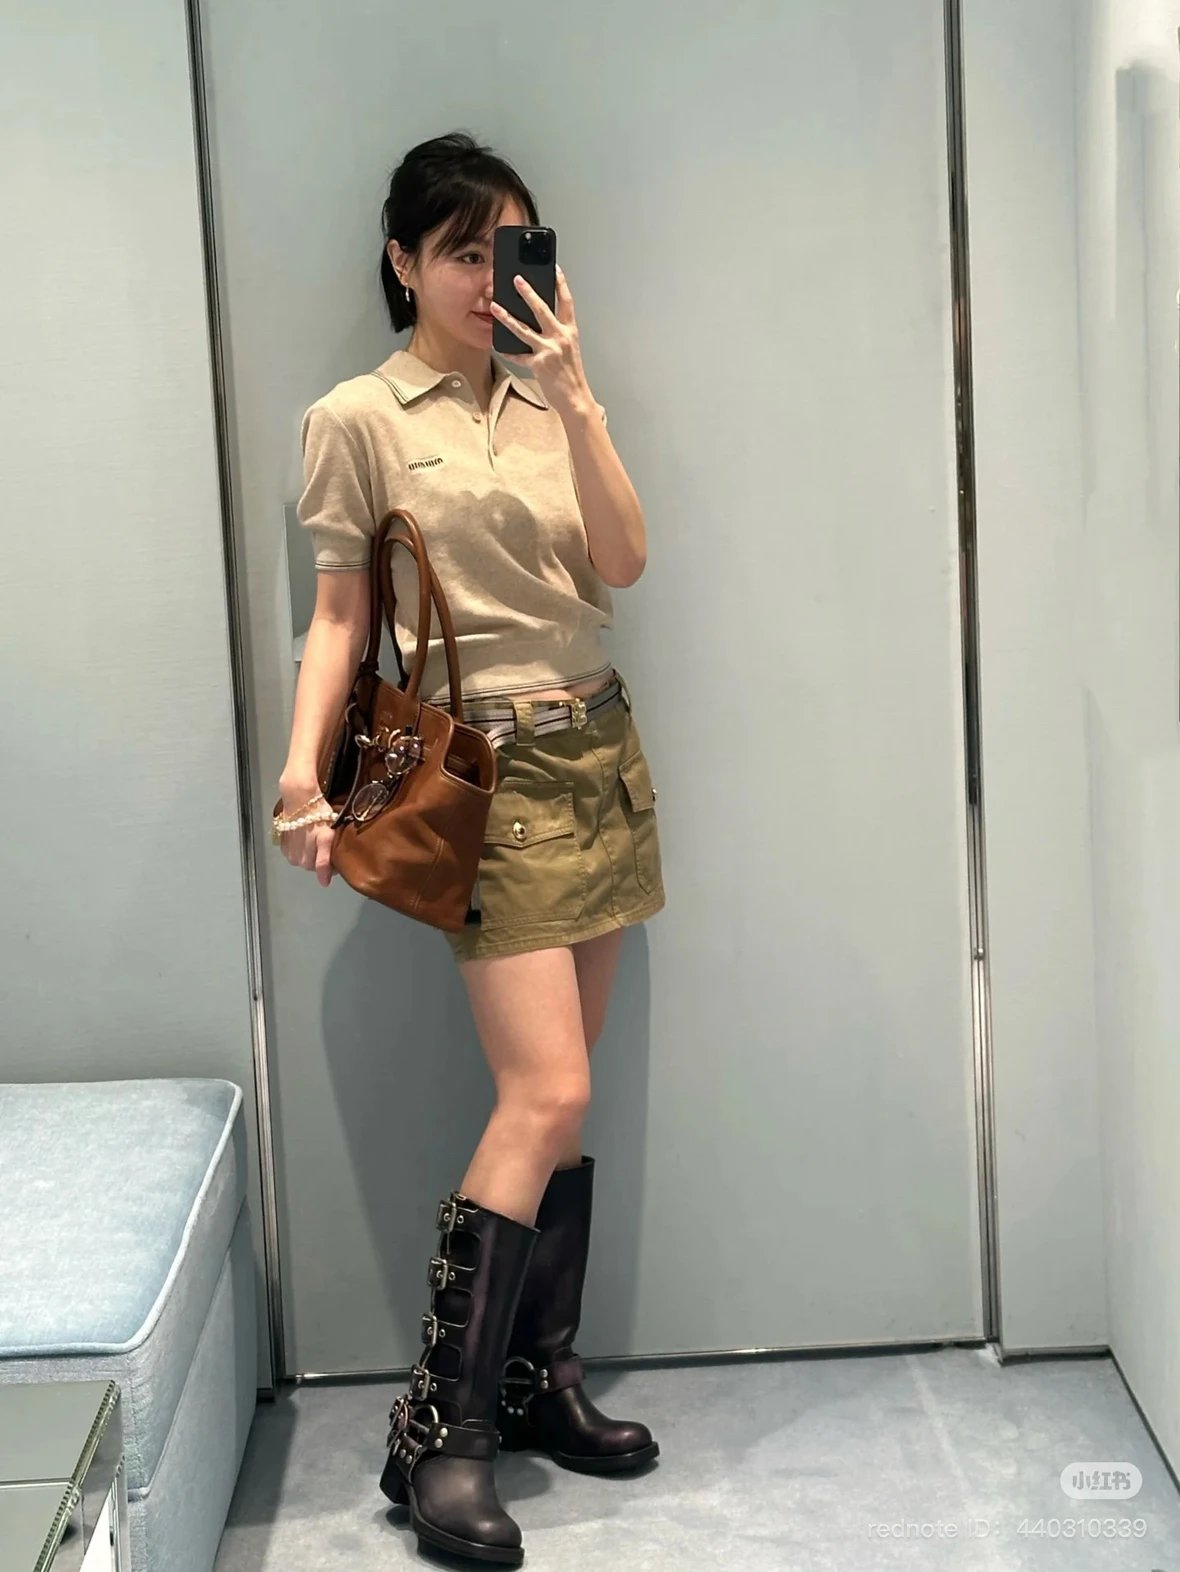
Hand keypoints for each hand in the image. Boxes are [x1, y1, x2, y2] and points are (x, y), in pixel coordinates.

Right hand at [278, 786, 335, 886]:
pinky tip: (304, 834)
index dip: (332, 862)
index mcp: (307, 862)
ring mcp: (288, 852)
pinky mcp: (282, 844)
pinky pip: (293, 852)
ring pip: (303, 858)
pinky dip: (299, 846)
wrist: (299, 799)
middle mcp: (296, 860)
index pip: (323, 870)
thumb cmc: (318, 816)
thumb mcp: (326, 839)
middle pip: (312, 865)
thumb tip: (324, 884)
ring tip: (315, 835)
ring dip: (309, 850)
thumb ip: (324, 862)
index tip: (335, 850)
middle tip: (326, 840)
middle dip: (320, 855)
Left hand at [490, 264, 591, 415]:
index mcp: (570, 331)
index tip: (554, 268)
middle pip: (542, 309)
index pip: (567, 302)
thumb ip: (557, 333)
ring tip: (495, 307)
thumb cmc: (571, 374)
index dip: (561, 283)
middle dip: (528, 293)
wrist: (575, 398)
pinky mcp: (538, 364)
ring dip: (507, 317)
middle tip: (517, 279)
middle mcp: (560, 337)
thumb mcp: (569, 348)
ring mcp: (549, 351)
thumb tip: (540, 320)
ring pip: (524, 330)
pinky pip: (518, 356)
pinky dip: (508, 351)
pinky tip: (498, 346)